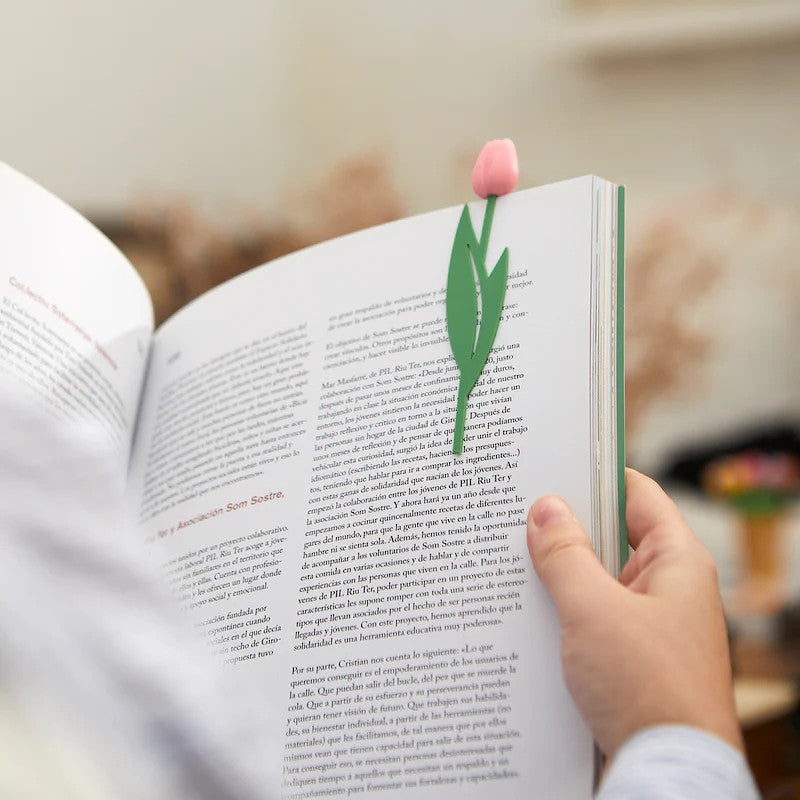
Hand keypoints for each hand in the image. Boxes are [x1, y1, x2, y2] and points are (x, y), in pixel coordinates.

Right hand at [527, 468, 742, 759]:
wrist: (666, 772)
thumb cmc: (646, 687)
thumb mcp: (594, 610)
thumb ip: (566, 555)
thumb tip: (545, 508)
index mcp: (676, 562)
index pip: (637, 494)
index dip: (596, 474)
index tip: (552, 463)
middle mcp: (667, 586)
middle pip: (612, 535)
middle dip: (565, 526)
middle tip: (515, 511)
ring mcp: (649, 621)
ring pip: (597, 577)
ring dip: (559, 571)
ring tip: (510, 556)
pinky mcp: (630, 654)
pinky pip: (592, 613)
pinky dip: (563, 606)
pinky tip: (525, 607)